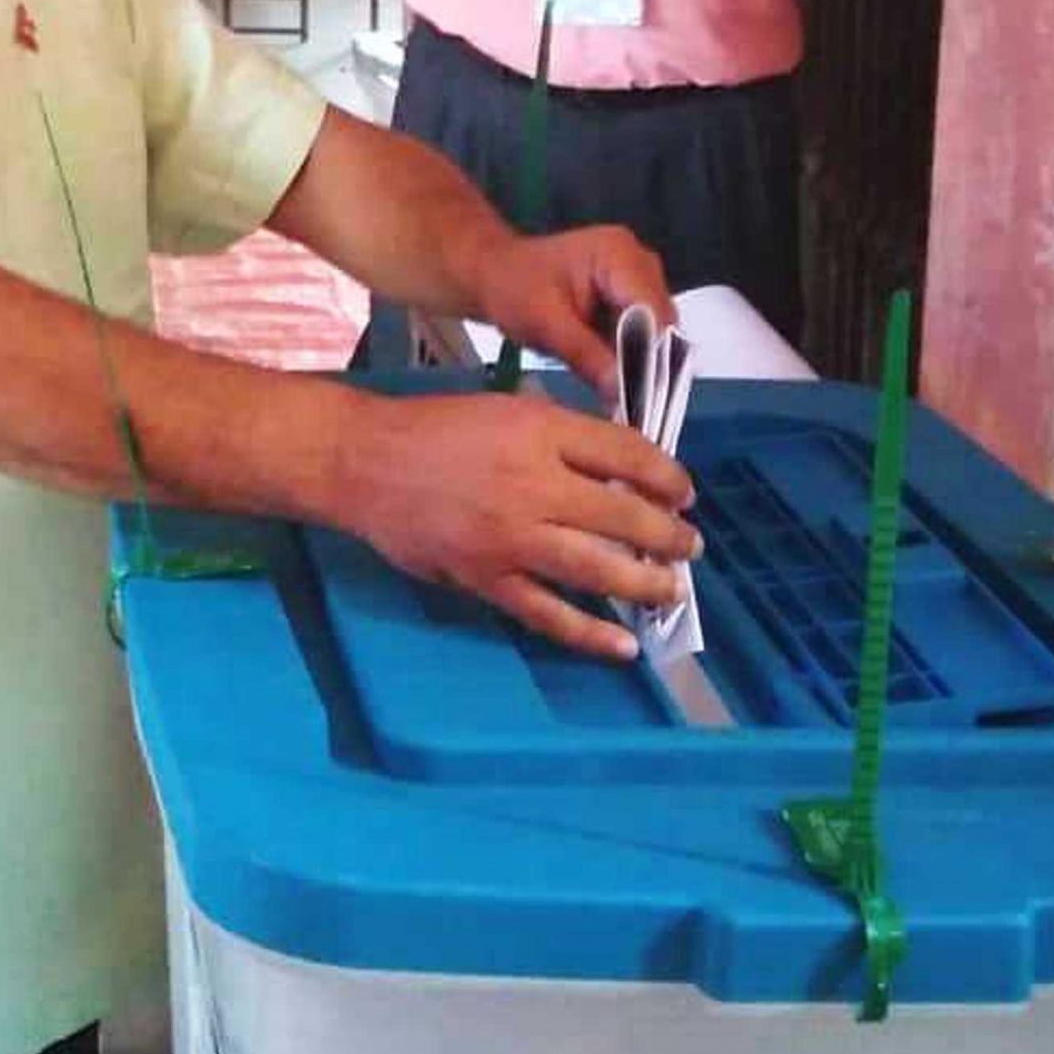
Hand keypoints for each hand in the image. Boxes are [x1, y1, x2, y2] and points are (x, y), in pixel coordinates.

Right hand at [331, 388, 698, 659]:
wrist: (364, 462)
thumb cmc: (436, 429)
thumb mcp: (505, 409)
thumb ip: (561, 436)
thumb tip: (619, 472)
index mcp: (540, 431)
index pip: (625, 454)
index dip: (666, 476)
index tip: (683, 493)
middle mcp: (533, 484)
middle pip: (623, 515)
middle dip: (667, 534)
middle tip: (689, 545)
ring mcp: (510, 538)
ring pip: (598, 568)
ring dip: (646, 582)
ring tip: (671, 588)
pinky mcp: (486, 579)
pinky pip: (548, 613)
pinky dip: (591, 634)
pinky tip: (625, 644)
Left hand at [470, 226, 674, 392]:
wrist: (494, 275)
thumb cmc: (512, 288)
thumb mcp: (545, 324)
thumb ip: (587, 356)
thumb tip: (623, 394)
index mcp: (619, 254)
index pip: (653, 310)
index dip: (652, 356)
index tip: (644, 398)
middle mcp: (638, 262)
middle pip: (661, 321)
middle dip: (649, 364)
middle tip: (634, 407)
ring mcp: (637, 280)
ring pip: (656, 332)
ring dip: (642, 365)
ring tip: (627, 403)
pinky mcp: (629, 299)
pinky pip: (643, 334)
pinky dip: (631, 360)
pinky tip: (619, 387)